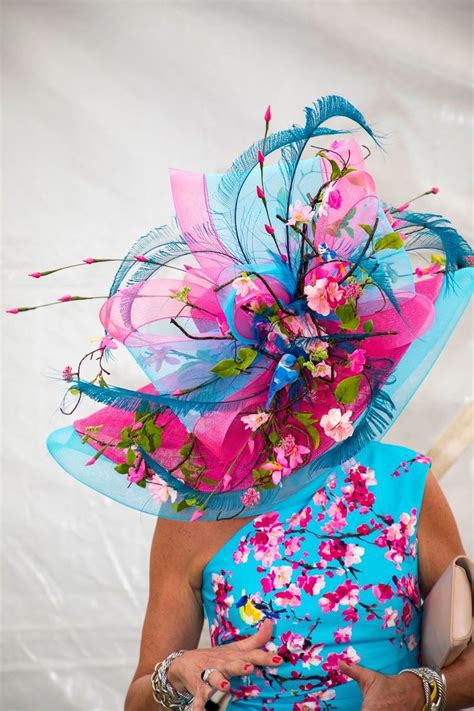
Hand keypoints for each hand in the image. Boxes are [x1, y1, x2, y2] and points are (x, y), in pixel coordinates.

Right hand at [167, 618, 282, 710]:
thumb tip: (271, 623)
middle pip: (232, 665)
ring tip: (224, 686)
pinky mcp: (197, 688)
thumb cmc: (217, 657)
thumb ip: (256, 640)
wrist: (184, 663)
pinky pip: (198, 699)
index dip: (265, 657)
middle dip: (240, 666)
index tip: (279, 659)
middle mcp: (222, 664)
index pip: (252, 655)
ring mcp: (208, 675)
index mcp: (234, 656)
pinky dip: (197, 706)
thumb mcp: (236, 648)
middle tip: (249, 668)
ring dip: (218, 682)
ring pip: (214, 678)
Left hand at [338, 660, 425, 710]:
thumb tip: (340, 662)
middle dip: (365, 709)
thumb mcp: (368, 676)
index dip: (361, 709)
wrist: (411, 691)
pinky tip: (382, 707)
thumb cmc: (387, 684)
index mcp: (369, 710)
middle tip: (369, 703)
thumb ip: (353, 671)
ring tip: (377, 704)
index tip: (362, 705)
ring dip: (372, 709)